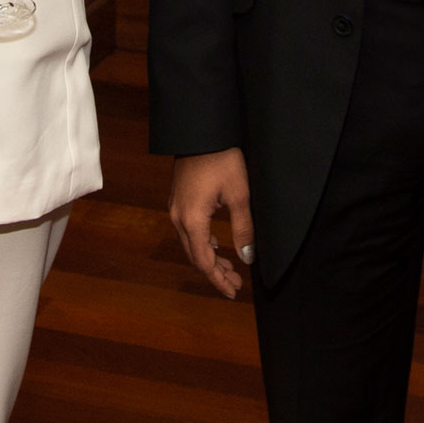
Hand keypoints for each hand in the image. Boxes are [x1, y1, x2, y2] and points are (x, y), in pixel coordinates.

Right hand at [167, 148, 255, 297]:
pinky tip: (216, 245)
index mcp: (192, 219)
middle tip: (236, 284)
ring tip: (230, 269)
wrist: (202, 131)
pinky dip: (203, 243)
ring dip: (210, 258)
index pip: (204, 261)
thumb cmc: (223, 159)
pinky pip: (189, 230)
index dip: (218, 280)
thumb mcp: (239, 195)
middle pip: (195, 255)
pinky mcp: (179, 199)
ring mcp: (176, 207)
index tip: (233, 292)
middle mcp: (178, 217)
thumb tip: (247, 258)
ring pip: (191, 243)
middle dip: (215, 272)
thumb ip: (243, 229)